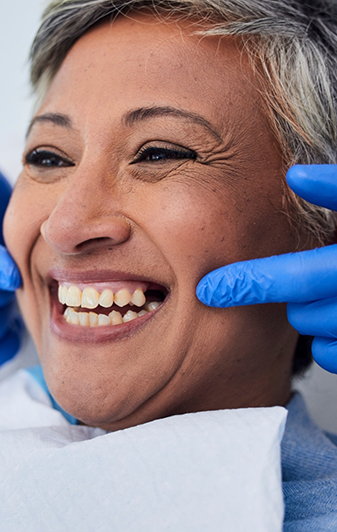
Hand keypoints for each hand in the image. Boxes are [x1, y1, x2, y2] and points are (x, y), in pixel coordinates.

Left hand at [197, 164, 336, 372]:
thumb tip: (295, 175)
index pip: (297, 277)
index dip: (248, 283)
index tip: (208, 290)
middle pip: (304, 311)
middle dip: (292, 295)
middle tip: (295, 277)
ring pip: (317, 333)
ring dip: (310, 314)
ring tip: (324, 291)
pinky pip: (333, 355)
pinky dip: (327, 341)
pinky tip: (332, 320)